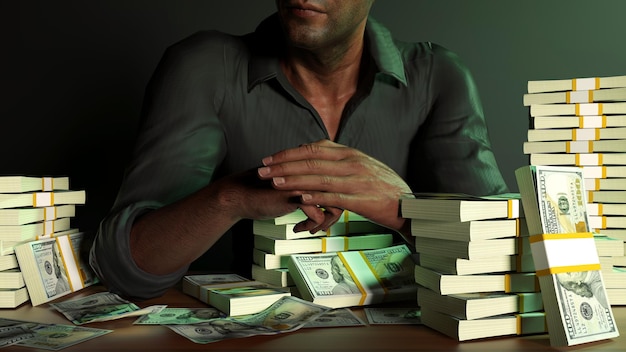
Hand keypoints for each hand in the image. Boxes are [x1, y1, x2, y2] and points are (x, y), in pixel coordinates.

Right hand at [217, 169, 331, 227]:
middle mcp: (310, 172)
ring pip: (332, 205)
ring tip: (313, 229)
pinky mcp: (296, 196)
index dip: (337, 202)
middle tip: (324, 225)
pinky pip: (317, 215)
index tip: (328, 214)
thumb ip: (309, 188)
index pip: (338, 183)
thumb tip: (326, 200)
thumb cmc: (264, 192)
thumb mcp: (291, 187)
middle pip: (339, 194)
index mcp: (310, 167)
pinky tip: (299, 228)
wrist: (240, 195)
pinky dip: (311, 225)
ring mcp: (304, 182)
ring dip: (325, 222)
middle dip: (333, 214)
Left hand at [256, 139, 412, 235]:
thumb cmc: (383, 188)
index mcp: (351, 154)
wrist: (408, 205)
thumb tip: (315, 155)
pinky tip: (299, 198)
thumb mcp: (362, 166)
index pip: (314, 149)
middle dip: (283, 165)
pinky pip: (334, 197)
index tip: (269, 158)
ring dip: (293, 180)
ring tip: (273, 182)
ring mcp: (357, 181)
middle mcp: (352, 163)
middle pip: (311, 161)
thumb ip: (340, 160)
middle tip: (262, 170)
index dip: (289, 153)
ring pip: (319, 178)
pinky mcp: (362, 200)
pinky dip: (315, 197)